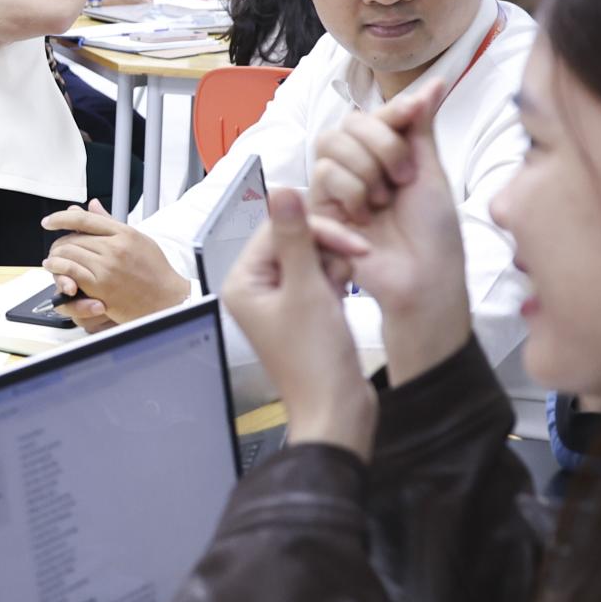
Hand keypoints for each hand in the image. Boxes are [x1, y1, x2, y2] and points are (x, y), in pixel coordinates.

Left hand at [40, 200, 189, 328]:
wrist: (169, 299)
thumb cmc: (156, 272)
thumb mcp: (138, 239)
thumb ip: (111, 223)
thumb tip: (92, 205)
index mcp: (124, 233)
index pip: (84, 219)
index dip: (61, 217)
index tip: (49, 221)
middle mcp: (115, 247)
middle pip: (73, 238)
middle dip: (59, 244)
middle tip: (55, 250)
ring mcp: (108, 267)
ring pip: (69, 253)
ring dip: (56, 258)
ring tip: (53, 261)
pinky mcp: (102, 286)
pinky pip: (71, 272)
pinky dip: (58, 269)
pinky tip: (54, 269)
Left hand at [221, 187, 374, 457]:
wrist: (336, 410)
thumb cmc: (316, 361)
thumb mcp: (307, 290)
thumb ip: (295, 238)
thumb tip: (281, 191)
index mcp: (243, 282)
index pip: (277, 228)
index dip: (318, 229)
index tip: (353, 241)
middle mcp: (255, 288)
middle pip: (294, 240)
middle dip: (328, 250)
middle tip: (357, 263)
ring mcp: (280, 300)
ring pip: (312, 256)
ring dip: (336, 266)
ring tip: (343, 292)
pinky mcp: (303, 309)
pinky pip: (321, 276)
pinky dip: (337, 282)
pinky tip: (345, 298)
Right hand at [303, 82, 472, 379]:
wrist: (423, 278)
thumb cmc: (435, 234)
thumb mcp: (432, 172)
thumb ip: (421, 126)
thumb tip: (433, 82)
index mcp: (388, 154)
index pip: (376, 113)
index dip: (392, 111)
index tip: (414, 114)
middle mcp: (361, 166)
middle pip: (348, 122)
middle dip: (381, 145)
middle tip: (403, 179)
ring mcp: (339, 187)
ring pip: (331, 144)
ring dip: (365, 171)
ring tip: (383, 204)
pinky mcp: (321, 208)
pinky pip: (323, 174)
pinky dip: (351, 192)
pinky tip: (366, 219)